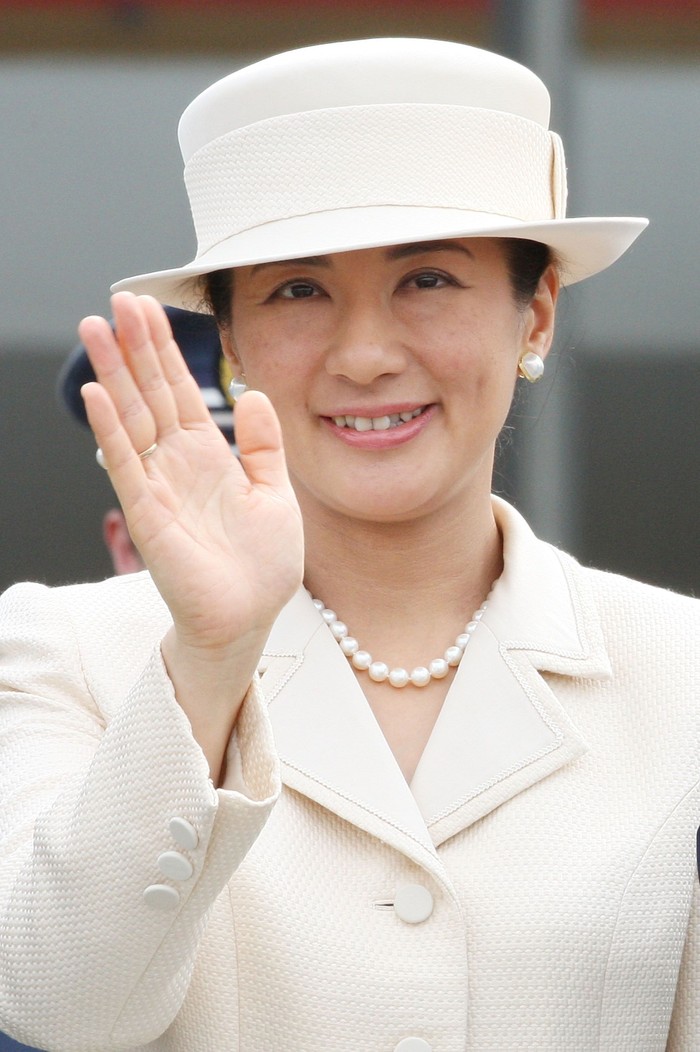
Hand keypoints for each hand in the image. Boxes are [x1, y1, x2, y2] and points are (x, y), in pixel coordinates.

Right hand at [79, 292, 303, 656]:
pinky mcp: (150, 516)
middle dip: (135, 347)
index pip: (179, 391)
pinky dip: (112, 430)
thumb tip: (252, 392)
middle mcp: (177, 464)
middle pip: (149, 394)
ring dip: (114, 374)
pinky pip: (127, 465)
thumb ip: (264, 445)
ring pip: (131, 419)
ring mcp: (159, 487)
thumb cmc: (262, 565)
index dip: (164, 350)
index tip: (148, 308)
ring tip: (96, 328)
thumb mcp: (276, 493)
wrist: (250, 617)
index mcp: (208, 456)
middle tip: (117, 300)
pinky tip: (98, 394)